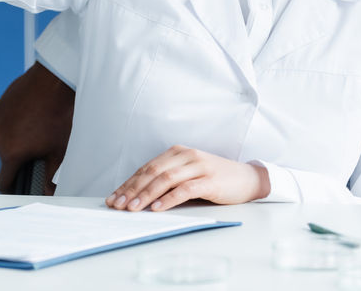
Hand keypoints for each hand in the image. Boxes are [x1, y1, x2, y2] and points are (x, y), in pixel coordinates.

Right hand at [0, 63, 74, 194]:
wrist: (55, 80)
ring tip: (38, 130)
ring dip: (16, 141)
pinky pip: (3, 123)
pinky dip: (14, 125)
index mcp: (10, 153)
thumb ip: (49, 176)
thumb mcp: (59, 150)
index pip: (3, 183)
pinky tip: (32, 117)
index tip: (22, 188)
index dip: (14, 189)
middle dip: (21, 160)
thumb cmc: (60, 115)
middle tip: (41, 151)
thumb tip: (47, 192)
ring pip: (4, 140)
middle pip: (6, 160)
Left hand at [106, 146, 269, 211]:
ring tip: (133, 208)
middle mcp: (186, 155)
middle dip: (132, 190)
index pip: (146, 168)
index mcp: (177, 152)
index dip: (128, 183)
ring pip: (166, 179)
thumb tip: (137, 197)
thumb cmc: (214, 179)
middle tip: (117, 205)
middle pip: (152, 172)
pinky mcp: (210, 180)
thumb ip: (167, 181)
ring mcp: (199, 166)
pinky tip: (157, 207)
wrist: (247, 178)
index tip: (113, 198)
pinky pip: (185, 189)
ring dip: (146, 195)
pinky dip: (169, 198)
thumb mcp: (188, 175)